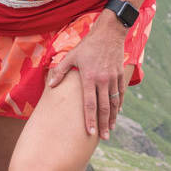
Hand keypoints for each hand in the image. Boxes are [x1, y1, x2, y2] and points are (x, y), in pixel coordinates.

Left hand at [47, 13, 128, 139]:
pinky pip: (120, 93)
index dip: (90, 120)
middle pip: (104, 108)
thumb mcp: (71, 56)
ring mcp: (113, 78)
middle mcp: (102, 81)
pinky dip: (119, 104)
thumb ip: (60, 71)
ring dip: (112, 117)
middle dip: (103, 124)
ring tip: (110, 129)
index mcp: (89, 78)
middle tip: (104, 138)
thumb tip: (50, 85)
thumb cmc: (88, 45)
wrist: (109, 33)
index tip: (90, 133)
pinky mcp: (119, 75)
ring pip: (114, 103)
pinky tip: (117, 112)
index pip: (90, 104)